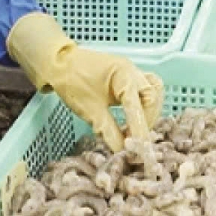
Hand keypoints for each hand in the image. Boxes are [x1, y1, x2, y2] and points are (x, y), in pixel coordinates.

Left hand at [7, 14, 164, 151]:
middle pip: (152, 97)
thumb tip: (121, 151)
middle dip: (145, 120)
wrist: (60, 63)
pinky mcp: (131, 77)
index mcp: (122, 74)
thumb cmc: (72, 82)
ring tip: (136, 129)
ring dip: (149, 112)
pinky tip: (137, 117)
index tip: (138, 147)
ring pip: (155, 91)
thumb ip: (108, 131)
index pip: (136, 104)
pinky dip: (146, 105)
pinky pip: (148, 89)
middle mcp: (133, 71)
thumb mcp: (89, 110)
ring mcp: (134, 72)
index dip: (138, 127)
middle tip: (134, 140)